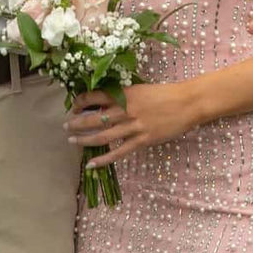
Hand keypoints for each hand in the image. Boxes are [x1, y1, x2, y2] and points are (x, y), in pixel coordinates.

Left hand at [65, 83, 198, 168]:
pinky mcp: (142, 140)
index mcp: (125, 93)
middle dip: (77, 122)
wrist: (187, 103)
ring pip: (103, 135)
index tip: (73, 106)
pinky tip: (91, 164)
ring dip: (84, 139)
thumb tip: (103, 104)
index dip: (81, 102)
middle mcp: (126, 109)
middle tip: (66, 125)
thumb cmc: (164, 94)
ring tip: (72, 141)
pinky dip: (103, 158)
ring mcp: (134, 126)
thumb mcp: (140, 89)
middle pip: (94, 118)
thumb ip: (123, 96)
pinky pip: (119, 152)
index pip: (95, 97)